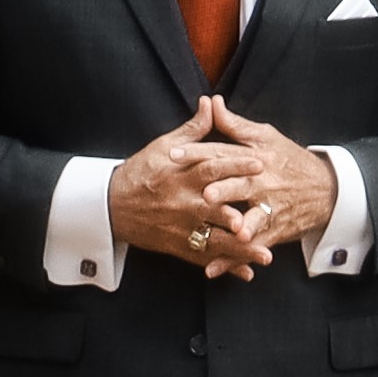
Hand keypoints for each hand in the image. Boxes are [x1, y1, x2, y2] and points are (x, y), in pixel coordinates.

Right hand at [106, 99, 261, 276]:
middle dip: (241, 214)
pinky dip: (226, 266)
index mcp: (183, 175)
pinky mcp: (178, 246)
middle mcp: (184, 203)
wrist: (111, 205)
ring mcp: (181, 228)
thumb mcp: (164, 146)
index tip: (261, 162)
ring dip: (241, 249)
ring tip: (265, 255)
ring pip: (214, 240)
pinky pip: (204, 258)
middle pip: (216, 209)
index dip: (236, 164)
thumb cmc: (141, 172)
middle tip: (266, 215)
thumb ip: (193, 129)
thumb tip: (210, 103)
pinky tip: (247, 273)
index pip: (213, 167)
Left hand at [192, 101, 341, 272]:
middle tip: (204, 194)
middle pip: (239, 186)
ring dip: (240, 226)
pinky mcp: (273, 232)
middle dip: (223, 191)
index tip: (173, 154)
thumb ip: (234, 124)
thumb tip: (210, 102)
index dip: (199, 153)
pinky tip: (213, 269)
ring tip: (230, 232)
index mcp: (256, 157)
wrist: (327, 190)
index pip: (224, 153)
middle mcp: (263, 183)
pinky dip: (233, 261)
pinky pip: (251, 247)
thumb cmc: (290, 160)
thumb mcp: (265, 137)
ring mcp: (270, 209)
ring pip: (252, 219)